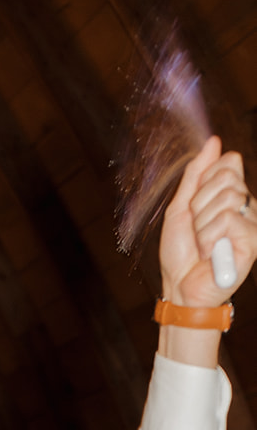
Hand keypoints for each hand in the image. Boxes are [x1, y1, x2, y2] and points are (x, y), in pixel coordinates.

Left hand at [160, 137, 255, 305]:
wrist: (179, 287)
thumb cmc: (180, 253)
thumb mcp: (181, 207)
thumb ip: (196, 174)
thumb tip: (214, 142)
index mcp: (231, 195)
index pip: (229, 162)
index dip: (205, 181)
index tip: (195, 206)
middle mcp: (246, 206)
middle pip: (227, 177)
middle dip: (200, 204)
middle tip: (197, 229)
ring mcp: (252, 223)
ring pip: (226, 198)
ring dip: (202, 225)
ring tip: (202, 245)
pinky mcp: (253, 241)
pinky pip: (228, 219)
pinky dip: (208, 237)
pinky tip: (210, 254)